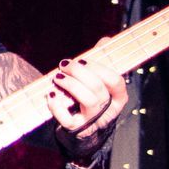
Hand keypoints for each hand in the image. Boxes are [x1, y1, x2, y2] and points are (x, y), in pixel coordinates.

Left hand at [48, 44, 126, 161]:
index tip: (83, 60)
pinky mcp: (75, 128)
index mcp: (117, 96)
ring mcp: (92, 120)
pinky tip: (50, 94)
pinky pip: (68, 119)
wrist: (80, 126)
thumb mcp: (98, 80)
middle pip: (98, 88)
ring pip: (88, 100)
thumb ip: (101, 61)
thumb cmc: (89, 98)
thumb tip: (105, 40)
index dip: (99, 68)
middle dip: (80, 73)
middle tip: (64, 65)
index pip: (115, 80)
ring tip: (57, 76)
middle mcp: (108, 109)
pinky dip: (57, 106)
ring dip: (70, 85)